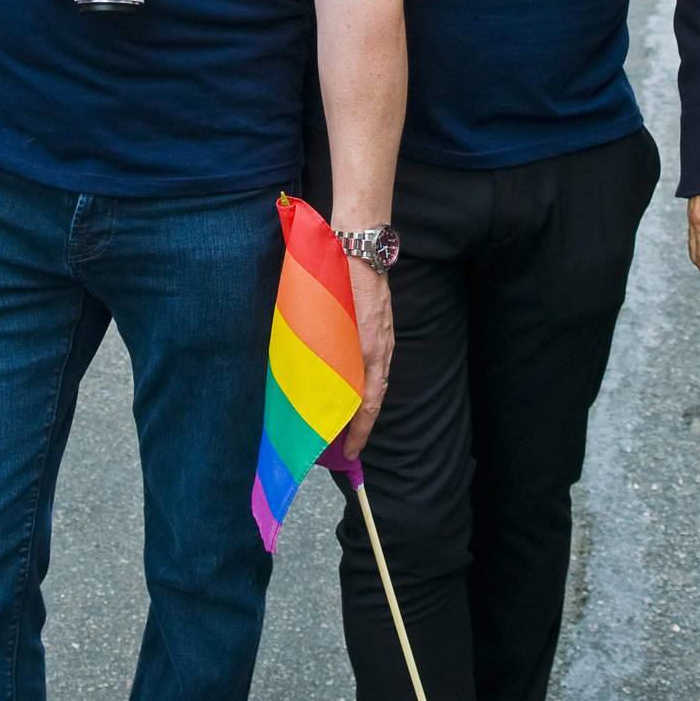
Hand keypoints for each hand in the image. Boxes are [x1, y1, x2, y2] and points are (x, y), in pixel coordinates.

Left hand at [340, 258, 393, 456]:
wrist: (359, 247)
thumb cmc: (339, 282)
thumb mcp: (328, 323)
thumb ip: (328, 354)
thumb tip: (317, 386)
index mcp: (371, 352)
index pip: (370, 404)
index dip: (359, 431)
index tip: (350, 453)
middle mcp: (382, 348)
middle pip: (374, 396)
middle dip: (358, 423)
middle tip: (340, 444)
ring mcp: (382, 336)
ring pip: (373, 379)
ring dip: (359, 402)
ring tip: (340, 419)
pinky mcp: (378, 325)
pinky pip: (372, 363)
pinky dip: (361, 381)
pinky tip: (346, 382)